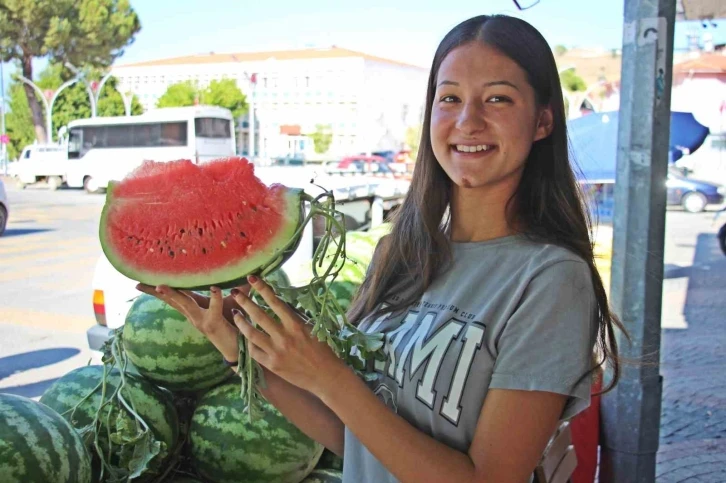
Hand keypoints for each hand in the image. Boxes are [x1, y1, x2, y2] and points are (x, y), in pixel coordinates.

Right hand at [135, 283, 249, 361]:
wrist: (240, 347)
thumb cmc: (234, 323)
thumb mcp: (231, 303)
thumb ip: (235, 288)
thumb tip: (240, 272)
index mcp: (195, 310)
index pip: (174, 298)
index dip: (159, 291)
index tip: (141, 283)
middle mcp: (195, 316)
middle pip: (173, 301)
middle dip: (157, 292)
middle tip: (139, 284)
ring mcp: (202, 321)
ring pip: (186, 305)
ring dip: (175, 295)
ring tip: (161, 285)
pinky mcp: (215, 324)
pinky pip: (214, 309)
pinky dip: (215, 298)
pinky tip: (215, 288)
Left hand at [231, 275, 348, 397]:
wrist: (325, 376)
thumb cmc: (323, 350)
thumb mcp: (312, 329)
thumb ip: (295, 318)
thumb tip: (280, 305)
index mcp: (296, 325)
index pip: (275, 302)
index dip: (262, 288)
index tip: (252, 278)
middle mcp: (284, 337)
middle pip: (259, 315)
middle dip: (245, 301)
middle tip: (235, 292)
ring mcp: (276, 352)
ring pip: (251, 333)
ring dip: (241, 321)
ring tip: (235, 313)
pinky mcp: (271, 365)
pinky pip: (254, 351)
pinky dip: (248, 342)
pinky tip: (244, 335)